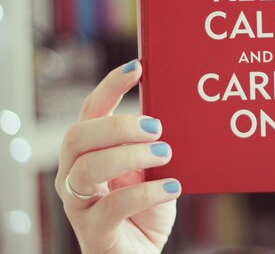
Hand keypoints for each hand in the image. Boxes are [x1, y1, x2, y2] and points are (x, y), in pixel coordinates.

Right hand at [55, 60, 180, 253]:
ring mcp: (79, 205)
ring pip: (87, 168)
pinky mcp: (93, 232)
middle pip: (78, 136)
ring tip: (165, 154)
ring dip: (131, 155)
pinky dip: (146, 193)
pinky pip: (112, 207)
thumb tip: (170, 109)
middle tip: (157, 128)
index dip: (110, 87)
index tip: (137, 67)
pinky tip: (173, 186)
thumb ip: (151, 143)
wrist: (143, 252)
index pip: (90, 112)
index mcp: (88, 153)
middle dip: (118, 126)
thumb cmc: (147, 207)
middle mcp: (74, 175)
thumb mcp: (151, 168)